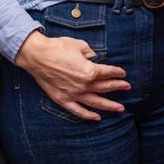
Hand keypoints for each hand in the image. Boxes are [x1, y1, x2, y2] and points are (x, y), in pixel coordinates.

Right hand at [15, 29, 130, 120]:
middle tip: (127, 87)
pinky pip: (78, 111)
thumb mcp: (79, 45)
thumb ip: (90, 52)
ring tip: (120, 108)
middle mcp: (84, 85)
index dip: (117, 72)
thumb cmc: (58, 47)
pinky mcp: (63, 99)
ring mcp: (74, 94)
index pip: (108, 73)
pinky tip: (97, 118)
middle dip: (118, 87)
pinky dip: (88, 115)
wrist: (37, 56)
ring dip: (109, 106)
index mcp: (90, 71)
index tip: (122, 73)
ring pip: (96, 103)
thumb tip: (93, 57)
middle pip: (105, 88)